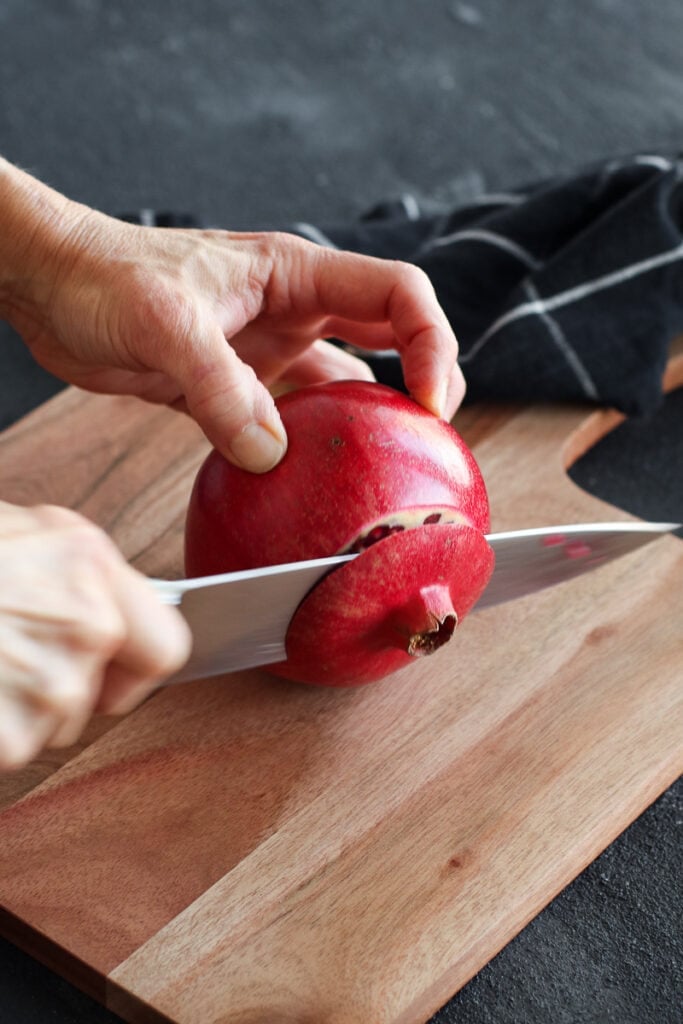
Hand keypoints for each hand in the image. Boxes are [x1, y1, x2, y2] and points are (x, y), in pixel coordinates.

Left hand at [0, 161, 464, 471]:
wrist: (50, 288)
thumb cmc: (101, 275)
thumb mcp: (163, 322)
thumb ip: (219, 386)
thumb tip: (269, 452)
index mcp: (295, 274)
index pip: (398, 294)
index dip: (431, 344)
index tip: (428, 402)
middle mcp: (293, 310)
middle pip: (392, 336)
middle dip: (423, 380)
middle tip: (431, 436)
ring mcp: (268, 348)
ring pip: (345, 383)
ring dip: (370, 420)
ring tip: (386, 465)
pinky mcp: (237, 385)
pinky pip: (293, 419)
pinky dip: (308, 447)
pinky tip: (310, 478)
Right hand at [0, 501, 190, 769]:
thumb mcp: (25, 532)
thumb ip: (84, 573)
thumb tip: (113, 606)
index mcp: (90, 566)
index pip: (169, 645)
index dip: (137, 666)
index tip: (114, 669)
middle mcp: (87, 627)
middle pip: (102, 695)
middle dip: (62, 686)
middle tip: (6, 653)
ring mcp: (50, 686)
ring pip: (55, 725)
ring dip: (18, 708)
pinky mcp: (10, 738)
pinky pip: (13, 749)